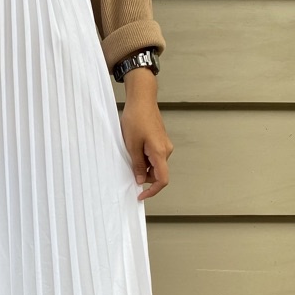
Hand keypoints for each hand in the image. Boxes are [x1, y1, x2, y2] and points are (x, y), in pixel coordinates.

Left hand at [118, 69, 172, 199]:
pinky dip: (144, 159)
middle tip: (128, 168)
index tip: (140, 195)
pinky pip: (154, 156)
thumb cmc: (136, 119)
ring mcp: (164, 145)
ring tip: (130, 154)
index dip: (152, 191)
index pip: (162, 180)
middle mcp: (166, 150)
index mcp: (160, 153)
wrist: (142, 99)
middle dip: (144, 176)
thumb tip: (141, 181)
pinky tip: (134, 149)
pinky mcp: (160, 141)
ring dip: (143, 166)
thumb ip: (137, 165)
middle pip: (157, 173)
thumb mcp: (131, 145)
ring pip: (155, 165)